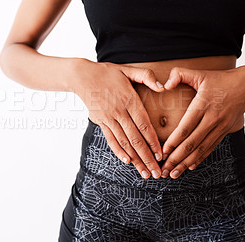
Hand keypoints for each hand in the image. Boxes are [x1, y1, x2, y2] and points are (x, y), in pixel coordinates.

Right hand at [73, 59, 164, 178]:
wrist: (81, 76)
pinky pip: (110, 139)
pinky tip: (127, 161)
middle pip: (136, 139)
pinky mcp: (100, 122)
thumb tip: (163, 86)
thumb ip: (146, 76)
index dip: (153, 142)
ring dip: (135, 159)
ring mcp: (108, 118)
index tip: (161, 156)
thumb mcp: (128, 70)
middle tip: (157, 173)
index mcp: (129, 100)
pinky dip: (118, 151)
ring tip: (145, 172)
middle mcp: (119, 112)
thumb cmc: (108, 72)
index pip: (144, 125)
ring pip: (124, 143)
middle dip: (147, 158)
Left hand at [160, 67, 244, 178]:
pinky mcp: (224, 131)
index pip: (186, 128)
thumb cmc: (219, 79)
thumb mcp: (199, 73)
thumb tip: (164, 85)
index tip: (162, 153)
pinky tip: (189, 166)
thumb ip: (179, 74)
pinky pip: (210, 148)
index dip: (173, 142)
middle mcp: (212, 119)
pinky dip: (199, 158)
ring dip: (186, 163)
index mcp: (203, 105)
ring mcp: (220, 127)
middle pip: (191, 143)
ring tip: (173, 174)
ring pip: (201, 149)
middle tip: (163, 170)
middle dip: (176, 159)